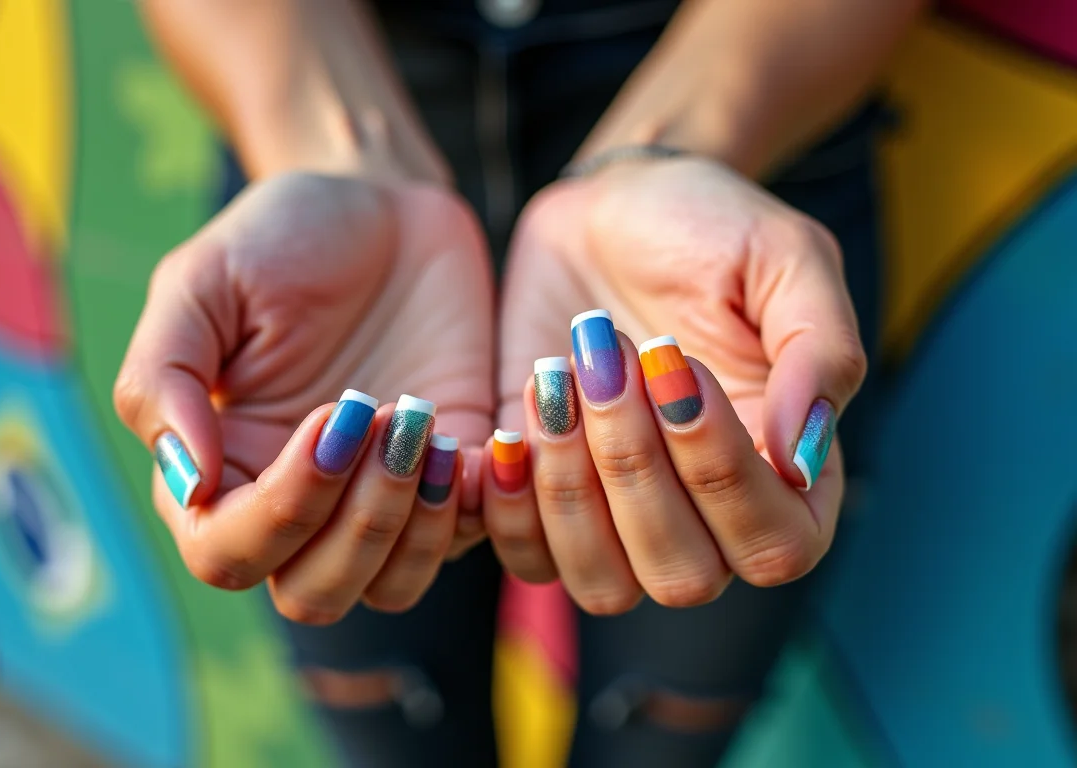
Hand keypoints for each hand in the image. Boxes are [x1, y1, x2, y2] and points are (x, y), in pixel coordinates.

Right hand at [114, 173, 493, 622]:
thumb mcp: (201, 282)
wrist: (380, 199)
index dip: (281, 510)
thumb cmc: (278, 235)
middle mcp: (296, 503)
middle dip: (356, 525)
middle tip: (387, 417)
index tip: (332, 416)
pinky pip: (466, 540)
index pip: (228, 553)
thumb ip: (164, 379)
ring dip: (412, 525)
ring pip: (389, 587)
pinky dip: (475, 506)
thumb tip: (187, 483)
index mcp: (218, 468)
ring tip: (424, 424)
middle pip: (312, 594)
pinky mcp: (450, 476)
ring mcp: (377, 497)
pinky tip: (477, 435)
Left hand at [486, 156, 865, 611]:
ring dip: (571, 490)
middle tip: (609, 361)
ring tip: (557, 380)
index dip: (722, 475)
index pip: (775, 545)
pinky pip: (527, 559)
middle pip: (682, 576)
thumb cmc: (712, 228)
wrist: (613, 206)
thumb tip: (804, 461)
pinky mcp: (546, 501)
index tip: (678, 366)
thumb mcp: (785, 261)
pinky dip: (510, 509)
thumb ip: (819, 355)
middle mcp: (708, 517)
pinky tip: (511, 429)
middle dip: (635, 469)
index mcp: (786, 473)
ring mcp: (622, 519)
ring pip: (602, 583)